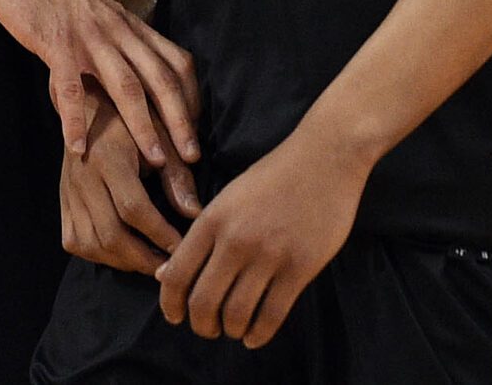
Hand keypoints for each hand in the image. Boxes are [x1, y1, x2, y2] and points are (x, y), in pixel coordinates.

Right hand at [0, 0, 198, 166]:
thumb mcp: (104, 16)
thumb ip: (123, 43)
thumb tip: (143, 78)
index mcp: (132, 27)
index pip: (177, 62)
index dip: (191, 98)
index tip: (195, 132)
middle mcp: (119, 31)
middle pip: (160, 78)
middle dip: (179, 120)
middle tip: (192, 157)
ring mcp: (89, 37)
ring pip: (126, 85)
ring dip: (143, 125)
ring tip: (154, 161)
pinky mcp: (56, 43)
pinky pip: (69, 86)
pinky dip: (75, 119)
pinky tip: (78, 147)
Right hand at [63, 85, 199, 274]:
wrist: (90, 104)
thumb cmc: (134, 119)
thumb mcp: (160, 138)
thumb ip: (177, 177)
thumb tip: (196, 214)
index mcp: (109, 158)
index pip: (134, 209)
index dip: (161, 234)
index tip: (184, 248)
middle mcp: (83, 178)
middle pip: (111, 234)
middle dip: (144, 258)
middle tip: (170, 267)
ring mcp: (69, 192)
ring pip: (91, 244)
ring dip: (123, 262)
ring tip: (151, 263)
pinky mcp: (62, 202)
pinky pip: (75, 242)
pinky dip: (99, 255)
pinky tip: (122, 254)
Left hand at [156, 123, 367, 346]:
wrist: (326, 157)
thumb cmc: (274, 176)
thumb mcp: (228, 198)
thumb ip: (199, 236)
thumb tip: (165, 274)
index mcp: (213, 219)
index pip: (177, 276)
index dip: (170, 305)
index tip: (176, 317)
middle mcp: (236, 239)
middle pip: (203, 303)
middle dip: (201, 325)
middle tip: (208, 328)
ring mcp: (269, 255)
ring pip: (236, 315)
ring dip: (231, 330)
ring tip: (234, 328)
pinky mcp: (300, 267)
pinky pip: (271, 316)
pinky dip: (258, 334)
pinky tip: (255, 334)